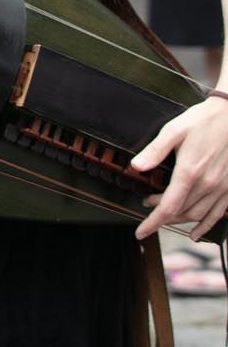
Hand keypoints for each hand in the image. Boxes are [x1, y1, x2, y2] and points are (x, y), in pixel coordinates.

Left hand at [132, 95, 227, 239]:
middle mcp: (207, 185)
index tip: (140, 231)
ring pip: (197, 215)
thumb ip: (154, 151)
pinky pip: (217, 214)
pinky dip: (205, 225)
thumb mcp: (173, 131)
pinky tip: (196, 233)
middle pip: (180, 212)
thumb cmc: (203, 121)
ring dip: (178, 219)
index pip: (168, 206)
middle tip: (146, 203)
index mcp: (190, 172)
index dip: (152, 222)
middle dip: (160, 215)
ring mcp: (221, 188)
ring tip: (164, 213)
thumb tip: (136, 166)